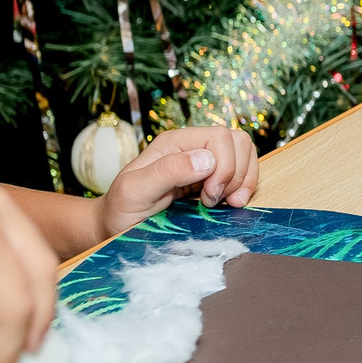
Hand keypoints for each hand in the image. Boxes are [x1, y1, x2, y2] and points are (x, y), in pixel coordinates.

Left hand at [99, 126, 259, 240]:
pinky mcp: (211, 177)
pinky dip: (244, 186)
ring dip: (243, 179)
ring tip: (226, 201)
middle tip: (215, 199)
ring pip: (245, 153)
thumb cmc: (120, 209)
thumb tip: (206, 159)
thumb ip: (167, 171)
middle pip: (238, 142)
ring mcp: (204, 161)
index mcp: (175, 142)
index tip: (208, 196)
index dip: (224, 167)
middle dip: (236, 174)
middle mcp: (192, 147)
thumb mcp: (134, 191)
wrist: (116, 225)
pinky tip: (230, 202)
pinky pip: (242, 170)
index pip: (220, 137)